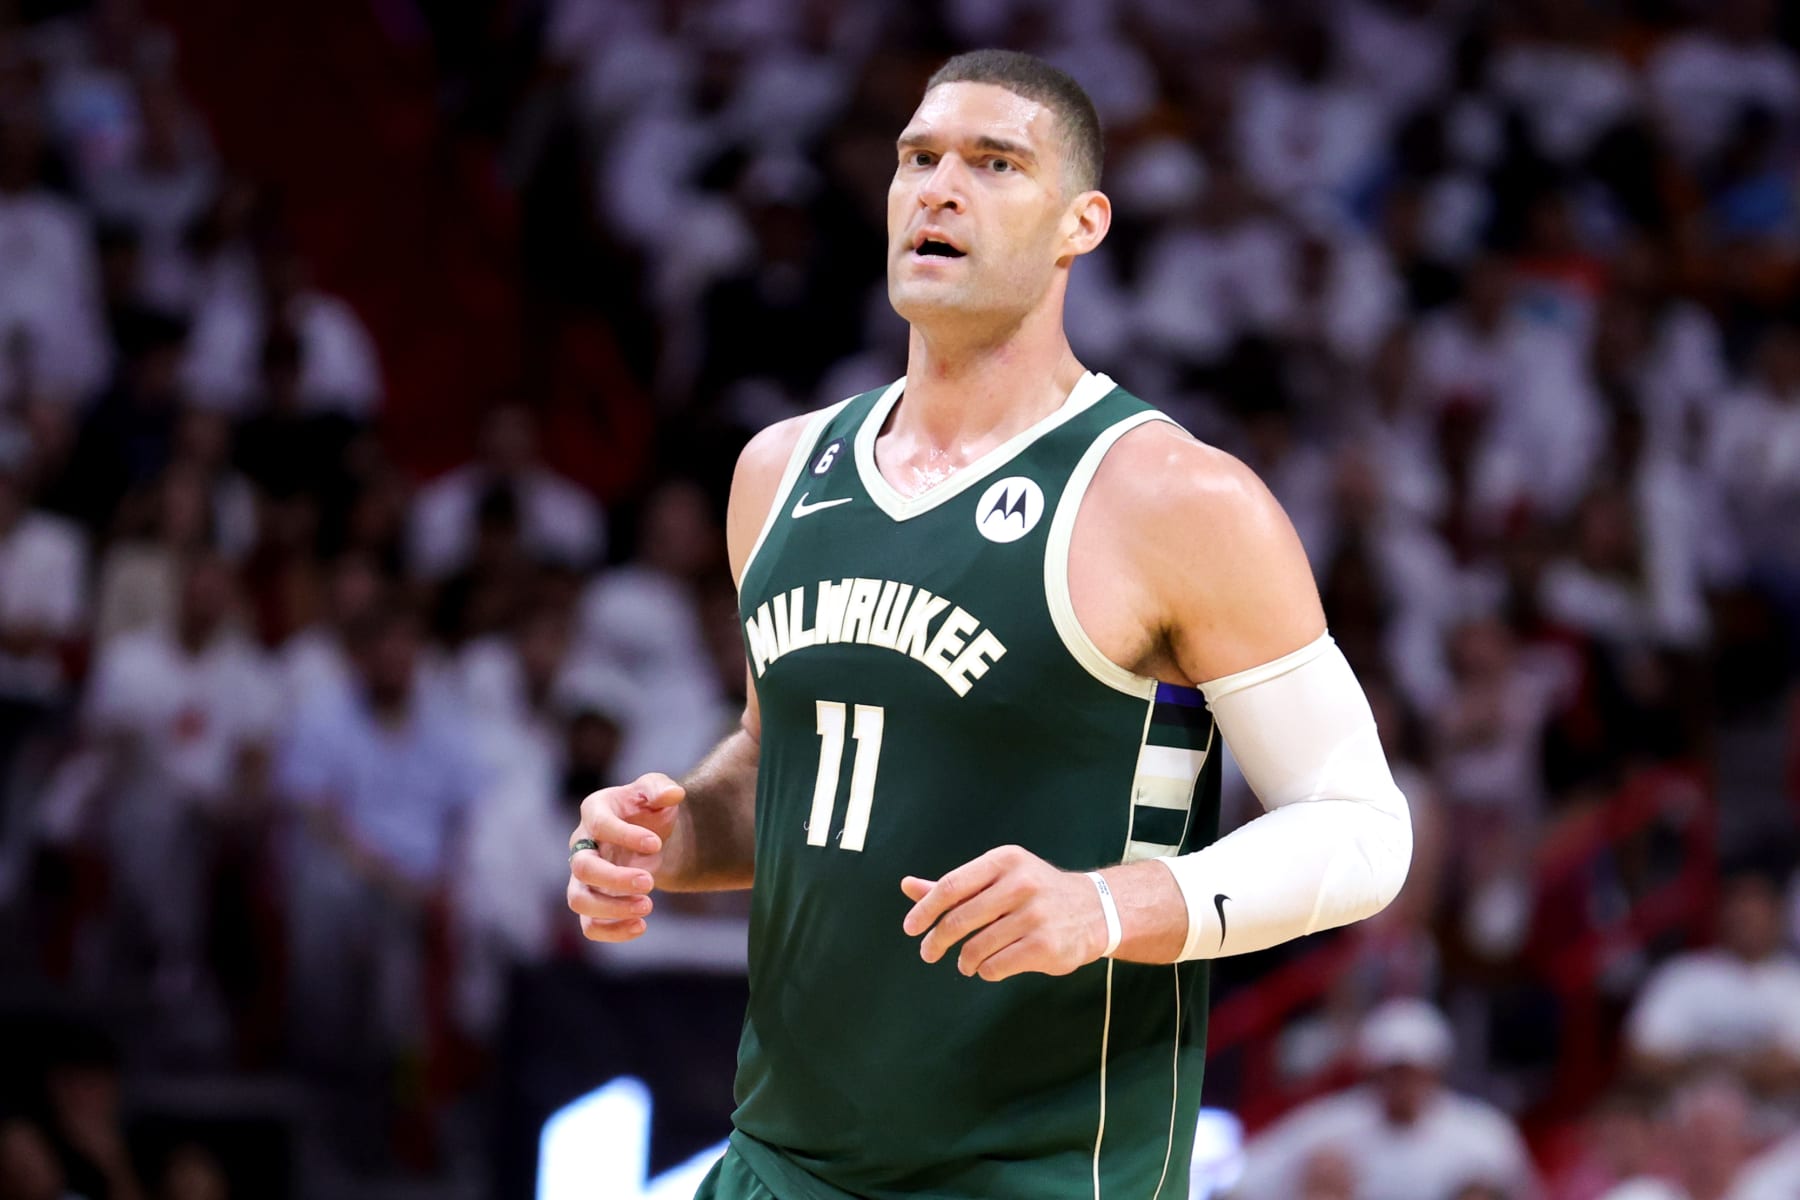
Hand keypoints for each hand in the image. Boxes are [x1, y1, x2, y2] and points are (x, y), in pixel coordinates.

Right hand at [568, 773, 684, 942]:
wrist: (653, 837)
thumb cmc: (649, 809)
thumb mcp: (657, 790)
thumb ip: (661, 788)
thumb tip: (673, 794)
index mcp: (594, 812)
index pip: (599, 826)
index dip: (626, 836)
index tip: (656, 844)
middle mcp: (581, 845)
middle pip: (582, 867)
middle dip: (615, 878)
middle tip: (650, 882)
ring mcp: (583, 877)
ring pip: (579, 900)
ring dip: (611, 908)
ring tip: (647, 907)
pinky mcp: (593, 902)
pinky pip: (589, 925)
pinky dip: (611, 931)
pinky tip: (640, 925)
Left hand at [900, 845, 1107, 981]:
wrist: (1095, 910)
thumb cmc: (1034, 893)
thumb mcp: (998, 878)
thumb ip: (955, 886)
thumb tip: (907, 886)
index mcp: (1004, 861)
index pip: (951, 886)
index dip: (925, 910)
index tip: (910, 928)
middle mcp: (1020, 883)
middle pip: (959, 919)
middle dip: (936, 941)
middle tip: (928, 953)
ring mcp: (1034, 915)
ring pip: (975, 947)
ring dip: (964, 960)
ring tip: (965, 962)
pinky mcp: (1045, 945)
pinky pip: (996, 966)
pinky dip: (986, 971)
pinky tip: (989, 967)